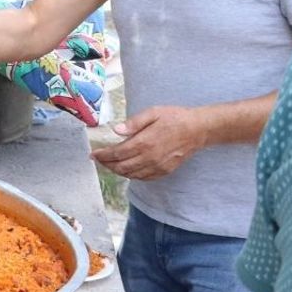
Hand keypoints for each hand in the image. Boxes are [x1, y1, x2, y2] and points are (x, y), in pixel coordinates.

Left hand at [91, 105, 207, 180]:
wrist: (198, 129)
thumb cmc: (175, 118)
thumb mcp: (153, 113)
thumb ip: (134, 122)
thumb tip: (116, 130)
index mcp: (145, 142)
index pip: (117, 153)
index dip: (103, 155)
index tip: (93, 154)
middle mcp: (150, 157)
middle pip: (121, 166)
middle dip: (106, 164)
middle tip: (98, 160)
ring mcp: (158, 166)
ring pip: (131, 174)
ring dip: (117, 171)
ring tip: (108, 164)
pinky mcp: (165, 171)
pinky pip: (144, 178)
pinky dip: (131, 176)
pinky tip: (126, 170)